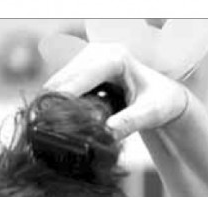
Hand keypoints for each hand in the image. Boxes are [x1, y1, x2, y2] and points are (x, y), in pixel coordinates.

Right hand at [43, 42, 188, 139]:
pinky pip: (63, 87)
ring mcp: (87, 60)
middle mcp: (97, 52)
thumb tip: (107, 132)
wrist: (164, 97)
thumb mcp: (150, 114)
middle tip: (43, 129)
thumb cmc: (160, 102)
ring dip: (52, 103)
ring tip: (46, 128)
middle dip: (52, 101)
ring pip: (59, 82)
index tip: (50, 116)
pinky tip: (55, 121)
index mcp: (114, 57)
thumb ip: (129, 122)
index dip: (64, 96)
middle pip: (64, 77)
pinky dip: (58, 104)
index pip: (81, 76)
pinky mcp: (82, 71)